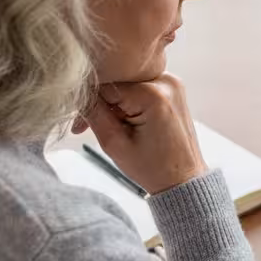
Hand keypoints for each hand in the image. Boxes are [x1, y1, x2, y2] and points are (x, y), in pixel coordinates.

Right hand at [75, 73, 206, 194]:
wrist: (183, 179)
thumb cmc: (153, 168)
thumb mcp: (114, 143)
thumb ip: (93, 113)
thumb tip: (78, 92)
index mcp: (153, 93)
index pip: (105, 84)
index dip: (88, 102)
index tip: (81, 125)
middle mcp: (166, 80)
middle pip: (117, 81)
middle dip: (100, 103)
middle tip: (87, 128)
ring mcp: (172, 83)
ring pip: (126, 84)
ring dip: (113, 103)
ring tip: (111, 128)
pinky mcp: (172, 89)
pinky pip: (140, 87)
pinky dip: (127, 102)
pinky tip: (124, 121)